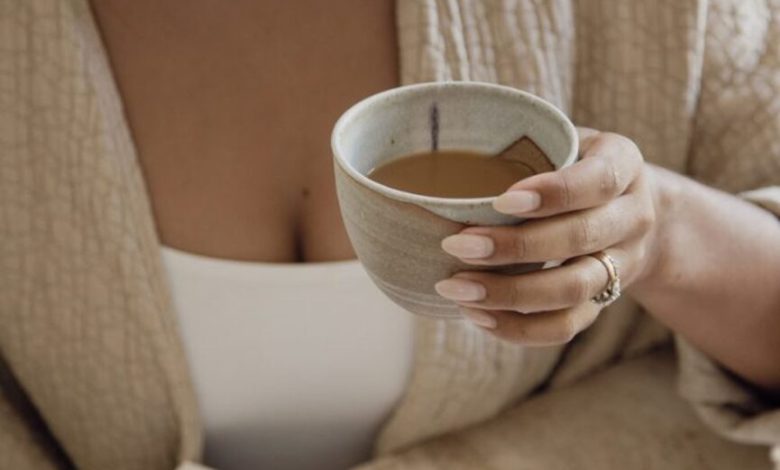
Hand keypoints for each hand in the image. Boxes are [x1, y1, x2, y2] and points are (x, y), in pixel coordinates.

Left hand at [435, 128, 659, 344]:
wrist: (628, 208)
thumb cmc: (573, 164)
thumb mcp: (563, 140)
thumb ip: (525, 147)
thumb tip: (446, 157)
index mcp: (623, 164)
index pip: (597, 181)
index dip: (553, 194)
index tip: (500, 201)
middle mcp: (632, 216)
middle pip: (581, 238)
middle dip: (516, 247)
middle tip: (456, 245)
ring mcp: (622, 263)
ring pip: (575, 289)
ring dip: (511, 293)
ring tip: (456, 288)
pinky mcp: (604, 300)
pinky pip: (567, 325)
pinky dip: (521, 328)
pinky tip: (478, 316)